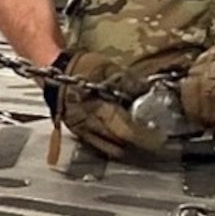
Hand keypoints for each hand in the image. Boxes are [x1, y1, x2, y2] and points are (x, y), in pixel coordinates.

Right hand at [50, 49, 165, 158]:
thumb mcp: (105, 67)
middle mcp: (90, 125)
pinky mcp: (78, 132)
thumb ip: (127, 80)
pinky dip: (113, 145)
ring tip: (141, 142)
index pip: (126, 130)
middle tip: (156, 143)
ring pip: (109, 148)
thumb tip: (145, 89)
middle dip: (139, 145)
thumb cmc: (78, 68)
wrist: (53, 72)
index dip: (145, 137)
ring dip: (126, 148)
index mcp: (98, 109)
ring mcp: (83, 131)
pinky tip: (122, 140)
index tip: (161, 138)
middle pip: (120, 143)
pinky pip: (98, 145)